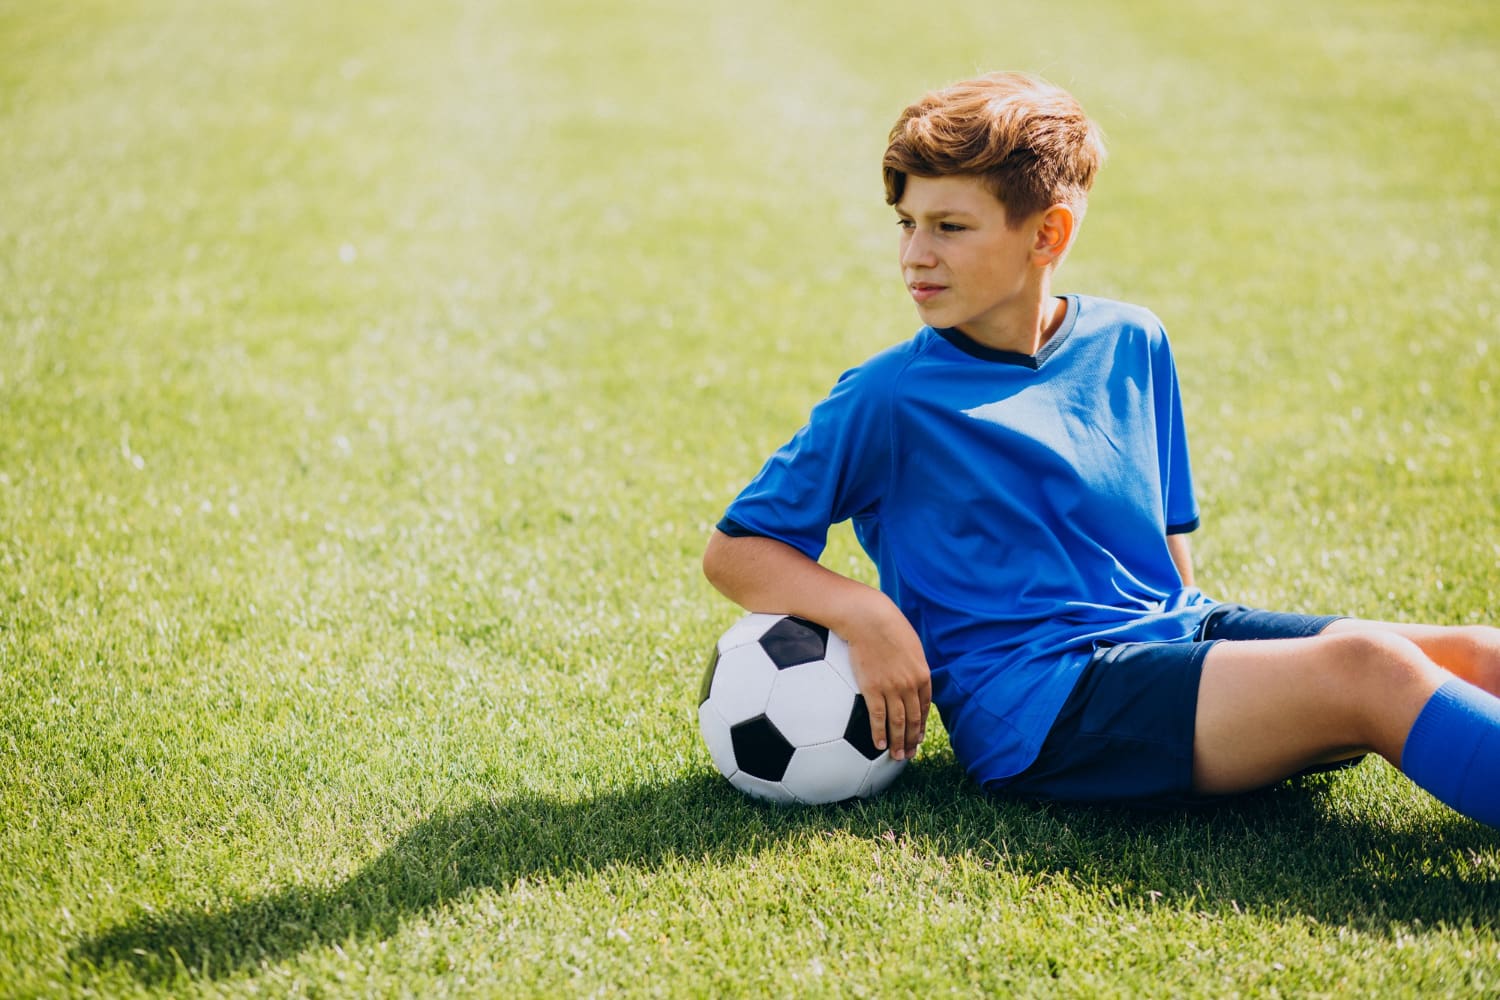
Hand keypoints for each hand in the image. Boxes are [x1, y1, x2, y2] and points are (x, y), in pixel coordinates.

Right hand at [840, 600, 930, 761]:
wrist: (869, 619)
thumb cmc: (886, 624)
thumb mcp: (908, 642)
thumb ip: (910, 660)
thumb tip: (904, 666)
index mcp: (922, 674)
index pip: (925, 705)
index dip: (922, 723)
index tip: (918, 735)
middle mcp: (910, 685)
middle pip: (914, 719)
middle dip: (913, 739)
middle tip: (910, 754)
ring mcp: (892, 689)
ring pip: (898, 722)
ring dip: (899, 742)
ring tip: (898, 756)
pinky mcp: (873, 689)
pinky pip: (878, 717)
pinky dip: (879, 733)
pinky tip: (879, 746)